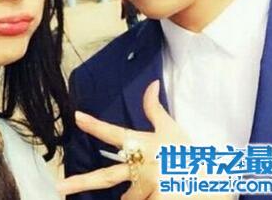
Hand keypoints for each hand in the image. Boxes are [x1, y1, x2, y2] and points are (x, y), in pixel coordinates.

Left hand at [57, 80, 190, 198]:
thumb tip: (152, 83)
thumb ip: (154, 108)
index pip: (113, 133)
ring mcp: (147, 188)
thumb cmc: (187, 151)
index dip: (94, 125)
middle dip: (81, 183)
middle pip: (106, 176)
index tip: (77, 117)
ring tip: (152, 186)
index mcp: (142, 144)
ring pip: (129, 196)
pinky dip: (148, 199)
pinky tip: (160, 192)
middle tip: (60, 188)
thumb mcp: (170, 127)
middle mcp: (140, 166)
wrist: (210, 179)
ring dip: (135, 193)